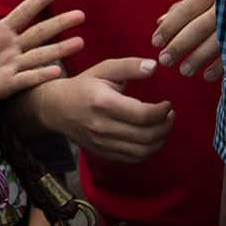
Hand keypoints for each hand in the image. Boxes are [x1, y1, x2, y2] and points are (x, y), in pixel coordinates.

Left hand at [0, 0, 83, 104]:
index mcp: (2, 31)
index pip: (24, 12)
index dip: (38, 1)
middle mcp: (13, 47)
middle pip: (39, 33)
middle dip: (59, 24)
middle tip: (80, 15)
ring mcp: (13, 66)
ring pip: (39, 55)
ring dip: (59, 49)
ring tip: (80, 42)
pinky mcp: (9, 84)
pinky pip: (27, 79)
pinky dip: (40, 75)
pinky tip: (57, 71)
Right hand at [48, 59, 174, 162]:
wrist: (55, 107)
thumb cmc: (82, 86)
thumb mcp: (103, 69)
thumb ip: (129, 66)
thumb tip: (154, 66)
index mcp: (103, 103)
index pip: (143, 115)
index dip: (163, 111)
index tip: (168, 104)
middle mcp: (102, 126)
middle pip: (146, 135)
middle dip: (166, 126)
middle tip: (170, 116)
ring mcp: (101, 143)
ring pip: (142, 151)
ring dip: (160, 140)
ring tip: (163, 127)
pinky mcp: (102, 153)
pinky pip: (131, 159)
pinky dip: (147, 151)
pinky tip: (150, 139)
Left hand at [152, 0, 220, 80]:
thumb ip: (186, 7)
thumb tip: (160, 20)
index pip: (186, 9)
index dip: (169, 26)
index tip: (155, 42)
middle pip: (199, 26)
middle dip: (180, 45)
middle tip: (165, 60)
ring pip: (218, 42)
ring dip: (198, 58)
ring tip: (184, 71)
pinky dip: (221, 67)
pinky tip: (207, 77)